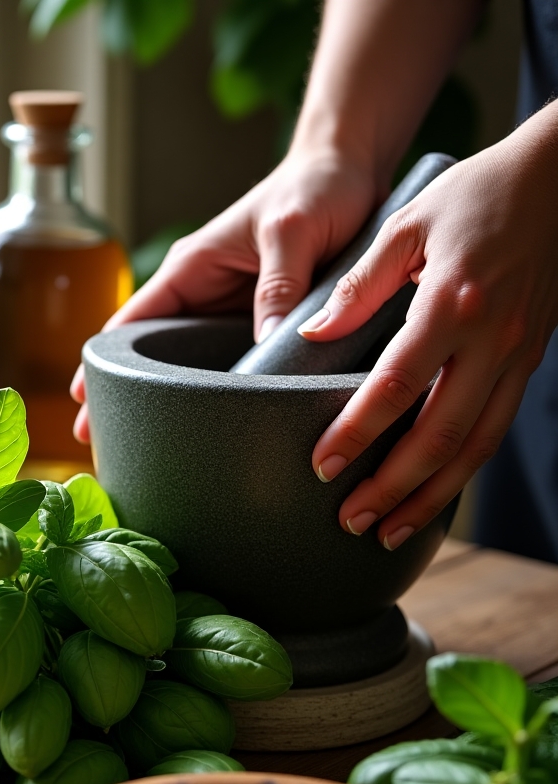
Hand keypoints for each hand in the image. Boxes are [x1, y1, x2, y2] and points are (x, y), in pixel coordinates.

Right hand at [71, 149, 377, 442]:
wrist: (352, 170)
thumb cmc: (315, 187)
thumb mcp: (293, 230)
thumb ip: (279, 285)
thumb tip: (263, 344)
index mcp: (190, 270)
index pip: (129, 322)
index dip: (102, 363)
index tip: (82, 402)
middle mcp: (201, 296)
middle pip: (149, 355)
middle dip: (124, 396)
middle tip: (103, 444)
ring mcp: (227, 315)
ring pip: (187, 367)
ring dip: (169, 403)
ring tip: (150, 449)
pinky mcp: (258, 327)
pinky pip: (228, 367)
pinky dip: (215, 398)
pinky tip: (213, 430)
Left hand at [304, 113, 557, 549]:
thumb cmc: (474, 195)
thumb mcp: (406, 225)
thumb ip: (358, 284)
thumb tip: (313, 334)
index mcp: (453, 304)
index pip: (396, 386)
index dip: (357, 432)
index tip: (322, 466)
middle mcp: (492, 340)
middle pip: (440, 435)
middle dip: (393, 487)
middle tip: (350, 521)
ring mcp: (517, 355)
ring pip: (476, 447)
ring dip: (431, 496)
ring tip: (389, 531)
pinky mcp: (529, 362)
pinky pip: (494, 429)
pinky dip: (462, 471)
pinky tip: (431, 494)